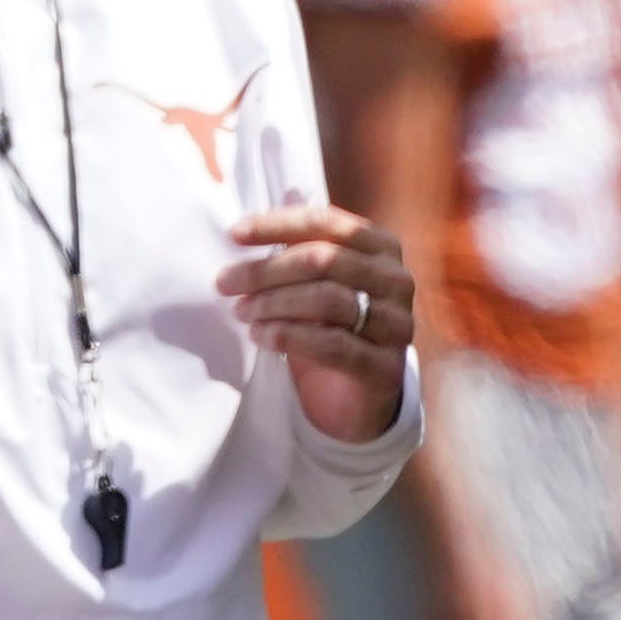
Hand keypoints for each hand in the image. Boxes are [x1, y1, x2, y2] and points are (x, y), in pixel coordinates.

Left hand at [225, 203, 415, 414]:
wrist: (357, 397)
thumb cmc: (330, 328)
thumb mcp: (316, 283)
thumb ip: (296, 251)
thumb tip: (242, 228)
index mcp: (380, 247)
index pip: (326, 222)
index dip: (277, 224)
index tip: (233, 234)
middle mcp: (395, 279)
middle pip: (324, 260)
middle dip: (267, 270)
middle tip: (225, 282)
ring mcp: (396, 323)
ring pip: (328, 300)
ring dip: (274, 303)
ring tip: (242, 311)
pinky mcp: (384, 366)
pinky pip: (333, 345)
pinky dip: (290, 336)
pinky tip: (261, 336)